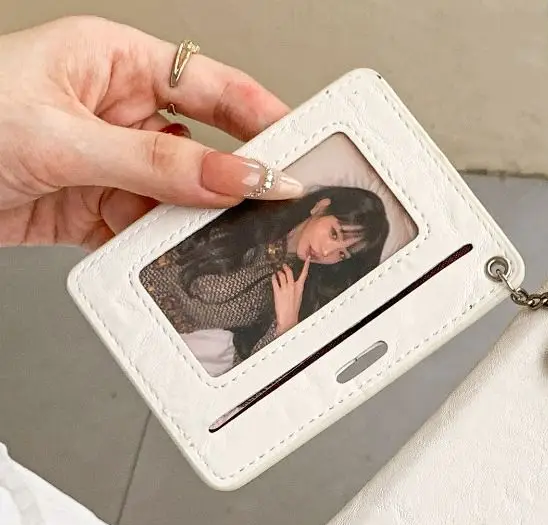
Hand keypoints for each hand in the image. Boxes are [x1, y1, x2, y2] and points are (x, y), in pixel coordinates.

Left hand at [0, 16, 300, 249]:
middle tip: (275, 206)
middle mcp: (113, 110)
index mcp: (110, 61)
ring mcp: (105, 163)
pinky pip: (144, 231)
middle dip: (236, 180)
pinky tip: (174, 258)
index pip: (208, 86)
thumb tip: (236, 177)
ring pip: (177, 197)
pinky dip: (160, 249)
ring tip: (225, 242)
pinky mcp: (92, 208)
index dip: (260, 116)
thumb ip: (158, 165)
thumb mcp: (65, 137)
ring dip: (196, 223)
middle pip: (201, 147)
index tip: (299, 150)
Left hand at [271, 260, 310, 334]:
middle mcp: (292, 286)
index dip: (306, 265)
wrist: (288, 318)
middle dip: (286, 267)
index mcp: (300, 288)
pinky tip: (273, 277)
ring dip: (279, 273)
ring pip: (281, 275)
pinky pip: (274, 281)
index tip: (307, 259)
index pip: (304, 274)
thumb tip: (293, 284)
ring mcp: (284, 288)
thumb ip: (296, 289)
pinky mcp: (277, 291)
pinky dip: (273, 278)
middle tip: (283, 265)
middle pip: (289, 272)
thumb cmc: (293, 310)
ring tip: (277, 273)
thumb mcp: (298, 298)